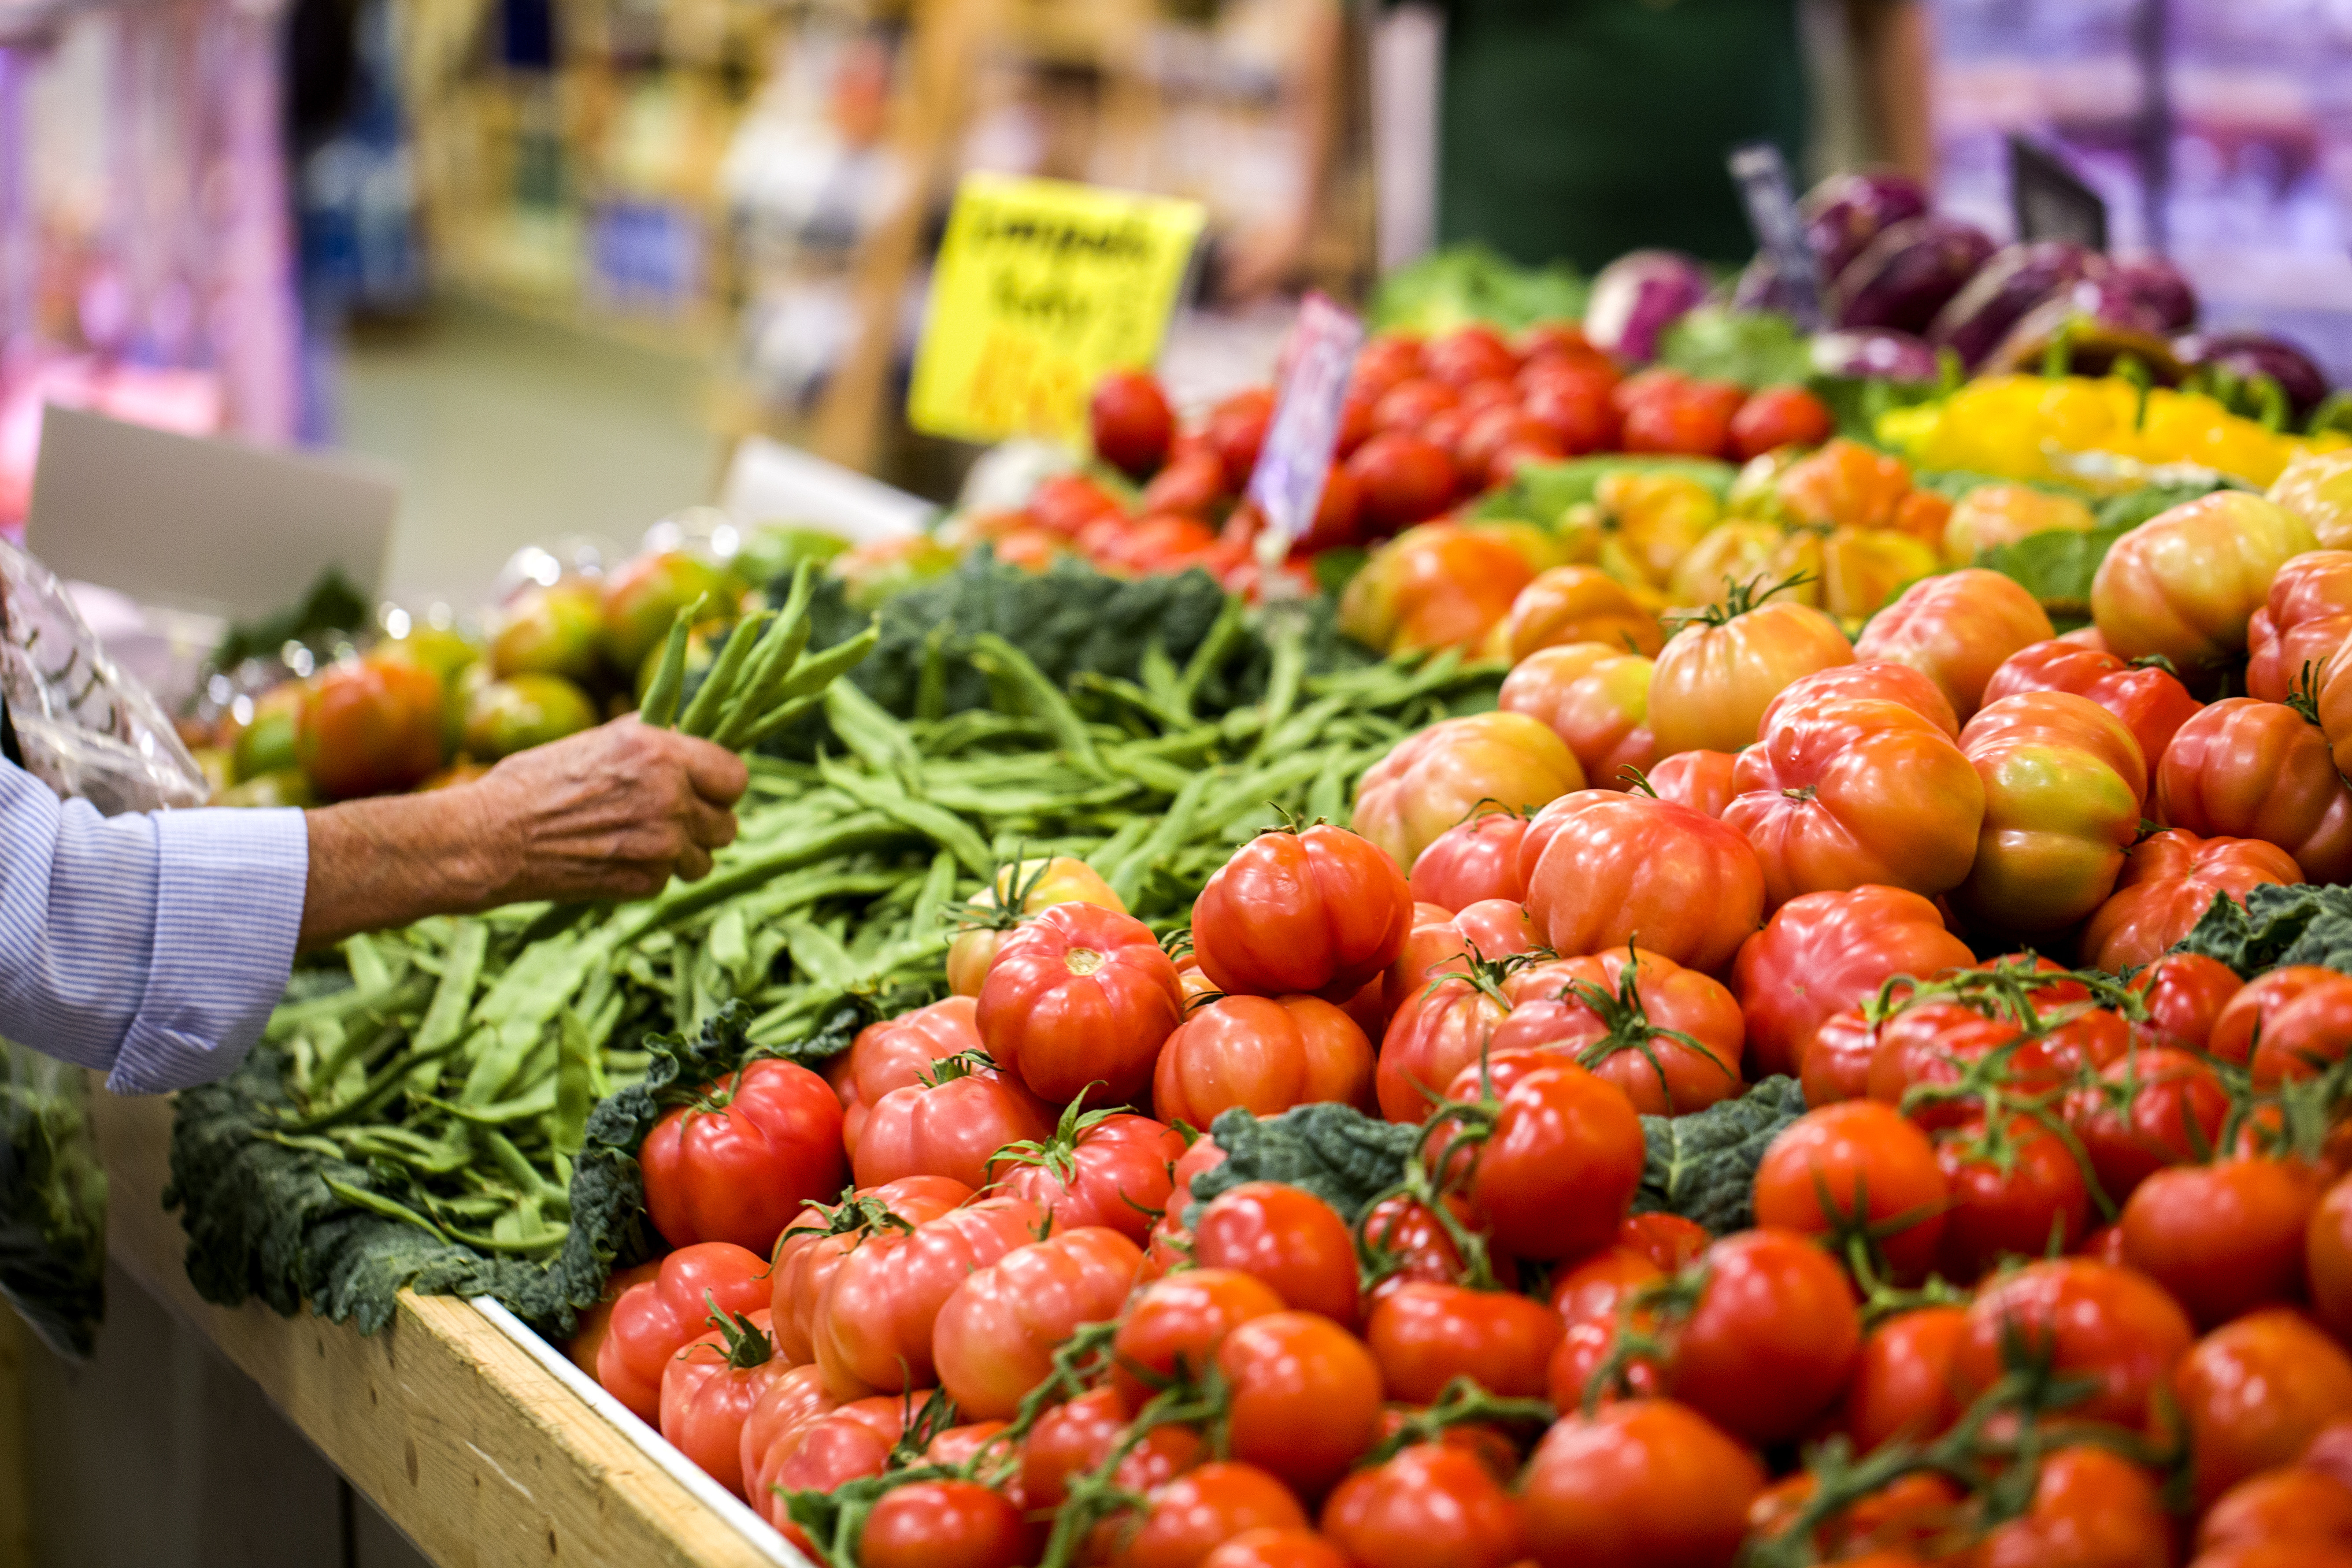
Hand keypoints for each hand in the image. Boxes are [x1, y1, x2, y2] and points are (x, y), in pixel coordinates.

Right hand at [465, 718, 748, 903]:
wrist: (491, 839)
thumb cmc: (535, 783)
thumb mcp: (599, 740)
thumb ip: (653, 740)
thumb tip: (688, 737)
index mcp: (662, 754)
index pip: (735, 777)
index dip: (721, 785)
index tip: (706, 788)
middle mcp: (671, 799)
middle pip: (727, 823)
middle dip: (705, 823)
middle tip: (672, 818)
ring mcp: (661, 845)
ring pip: (705, 859)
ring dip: (682, 853)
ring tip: (642, 839)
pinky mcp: (645, 883)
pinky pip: (670, 880)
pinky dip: (650, 873)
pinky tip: (615, 858)